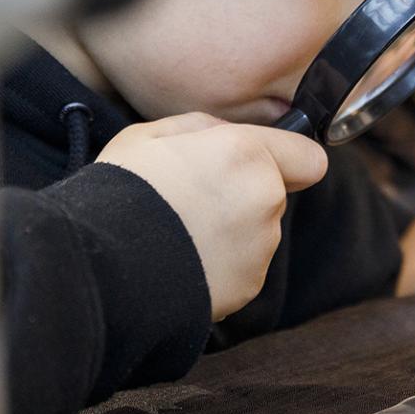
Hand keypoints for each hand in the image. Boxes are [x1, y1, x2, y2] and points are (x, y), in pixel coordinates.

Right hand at [97, 113, 327, 319]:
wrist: (105, 266)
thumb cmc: (122, 192)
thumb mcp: (148, 135)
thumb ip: (202, 127)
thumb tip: (229, 135)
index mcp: (245, 154)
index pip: (308, 157)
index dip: (289, 159)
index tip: (264, 164)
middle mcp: (266, 199)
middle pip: (273, 193)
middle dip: (244, 194)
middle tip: (192, 199)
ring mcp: (260, 247)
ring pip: (257, 232)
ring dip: (231, 230)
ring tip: (180, 233)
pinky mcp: (248, 286)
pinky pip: (242, 267)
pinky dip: (221, 265)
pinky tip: (182, 260)